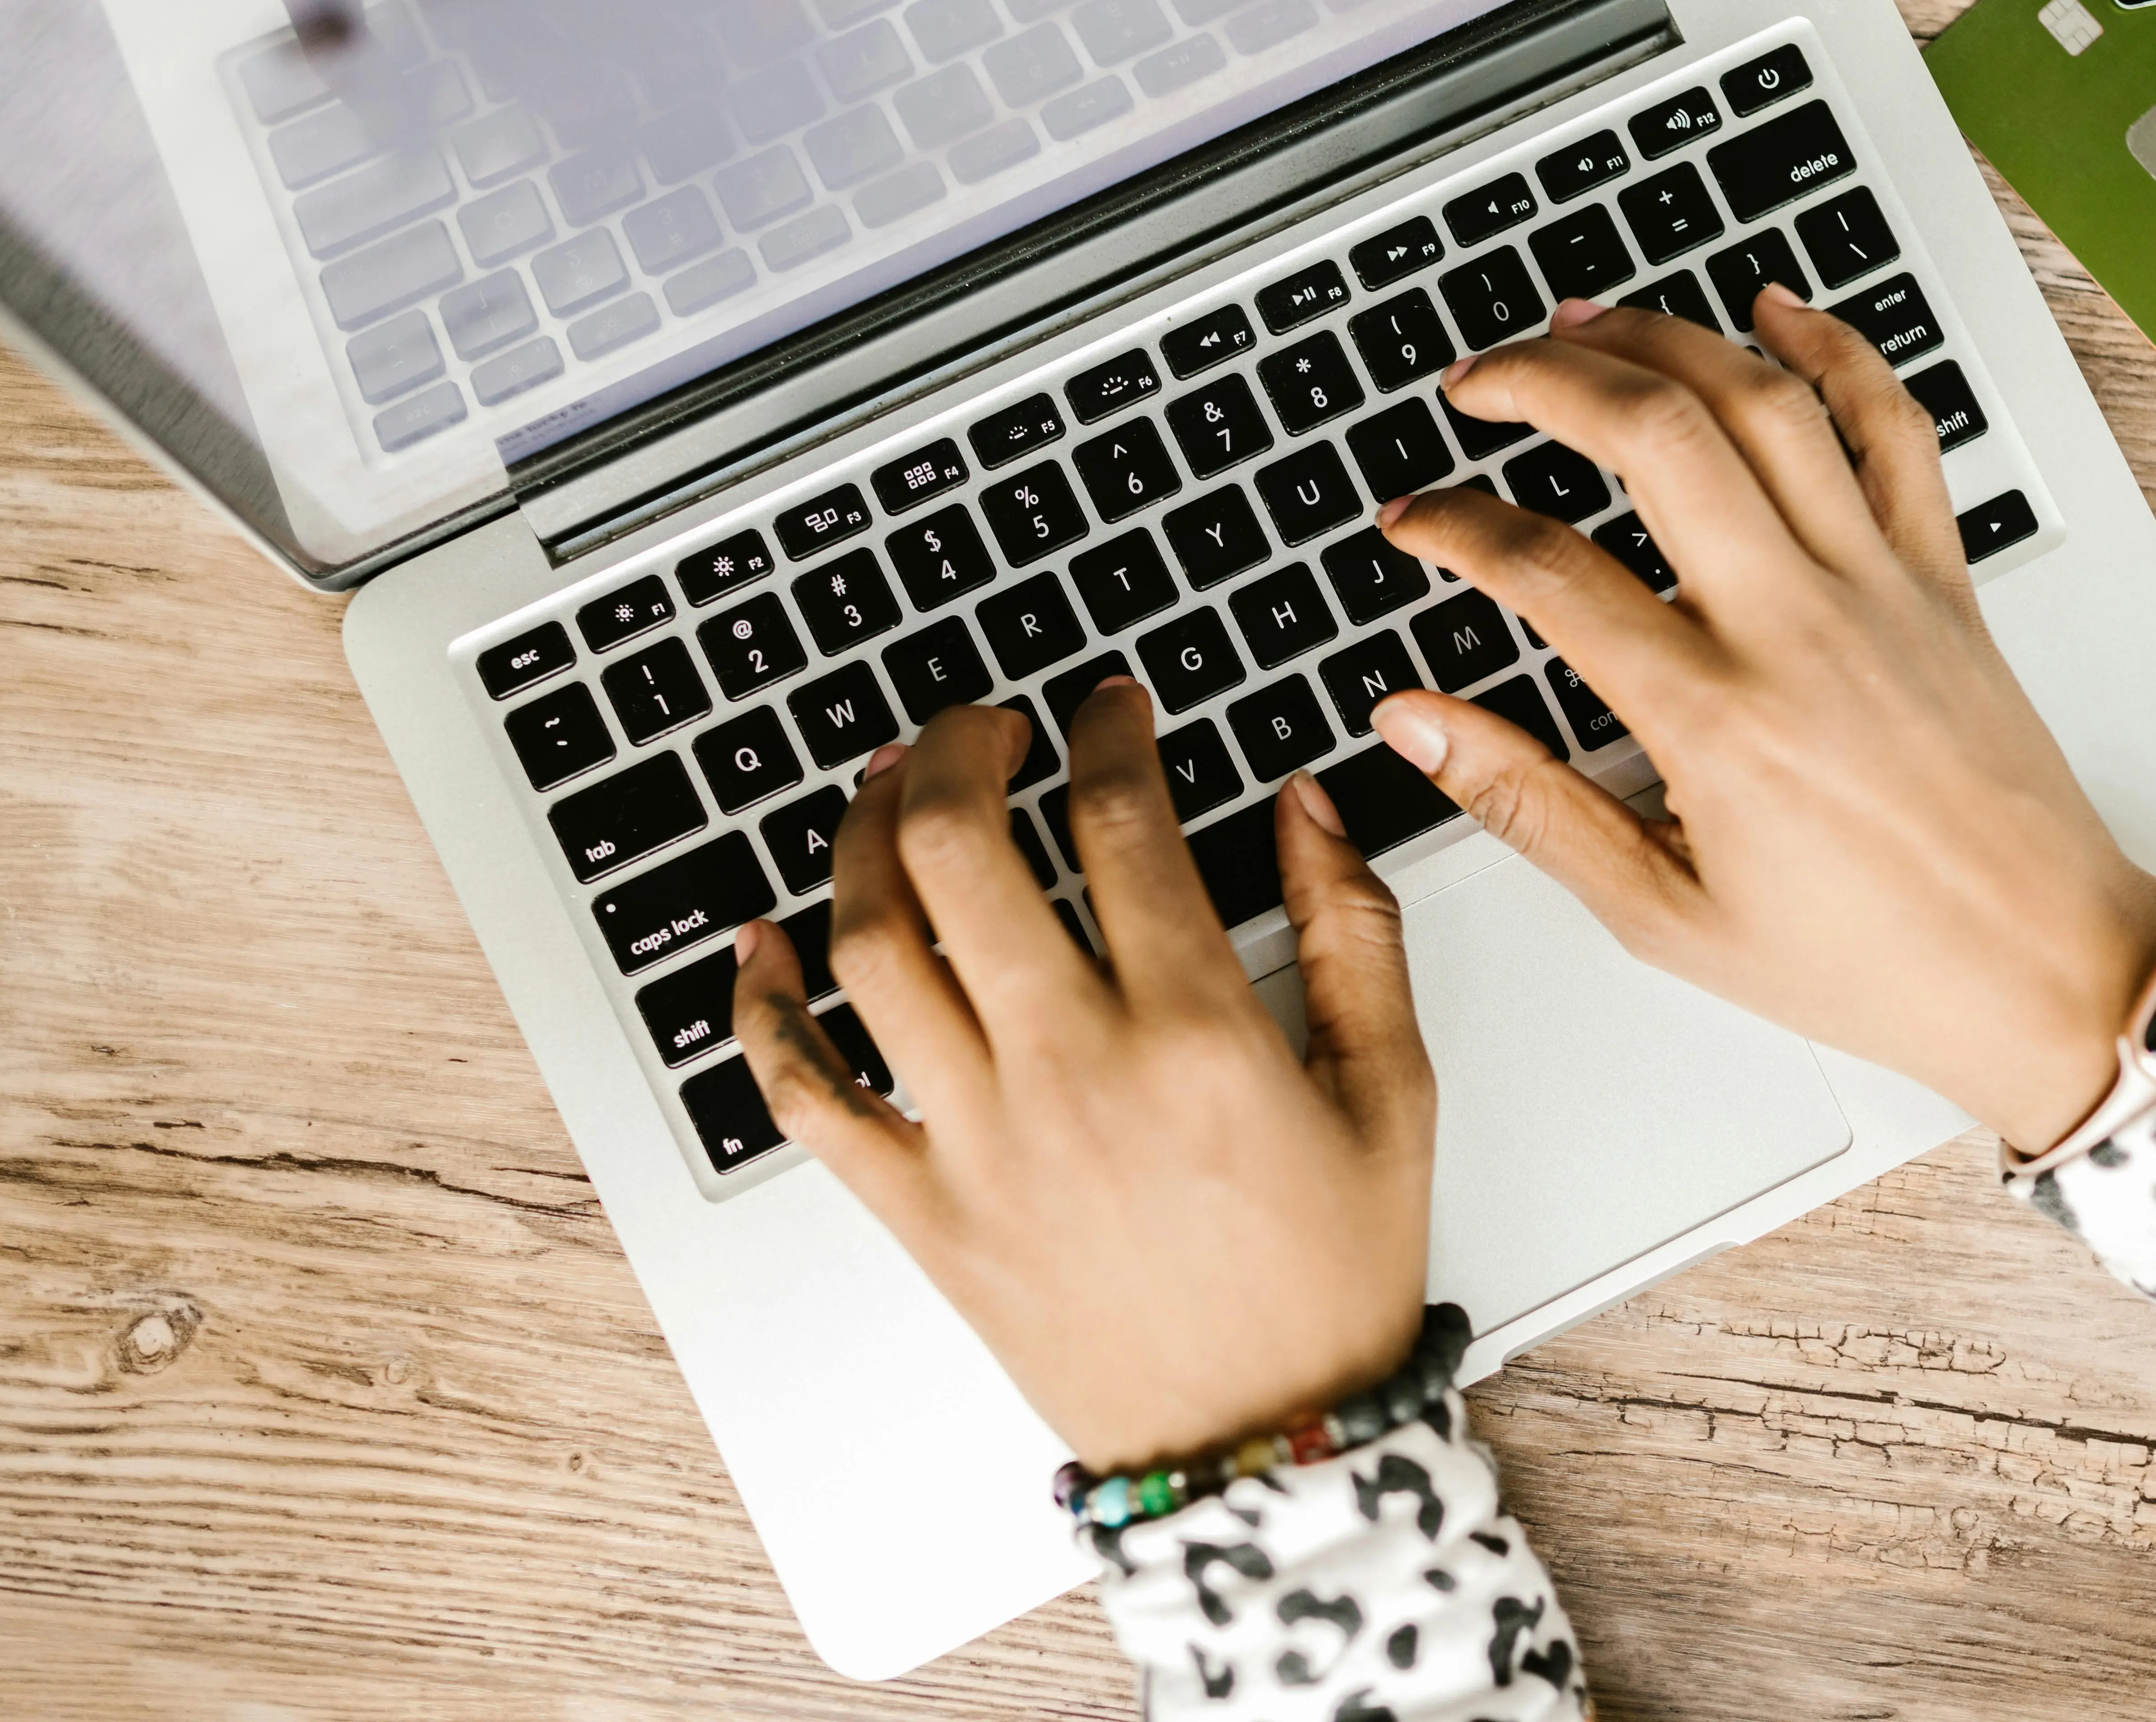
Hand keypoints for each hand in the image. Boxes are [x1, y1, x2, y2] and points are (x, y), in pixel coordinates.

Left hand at [727, 685, 1435, 1470]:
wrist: (1263, 1447)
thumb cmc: (1328, 1278)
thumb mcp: (1394, 1094)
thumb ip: (1351, 931)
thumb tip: (1303, 803)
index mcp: (1193, 1033)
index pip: (1121, 820)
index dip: (1108, 732)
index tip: (1109, 709)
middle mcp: (1068, 1072)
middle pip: (961, 851)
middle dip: (962, 749)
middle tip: (986, 726)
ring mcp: (977, 1143)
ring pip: (870, 944)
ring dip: (864, 839)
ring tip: (892, 790)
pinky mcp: (921, 1213)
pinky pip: (806, 1097)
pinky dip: (763, 1010)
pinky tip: (761, 942)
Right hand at [1365, 288, 2155, 1156]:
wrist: (2044, 972)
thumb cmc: (1867, 962)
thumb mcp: (1663, 916)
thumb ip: (1527, 803)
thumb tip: (1414, 723)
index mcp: (1715, 720)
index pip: (1546, 574)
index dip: (1455, 528)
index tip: (1415, 520)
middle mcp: (1797, 627)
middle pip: (1656, 435)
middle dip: (1544, 379)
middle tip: (1479, 382)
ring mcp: (1879, 588)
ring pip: (1764, 402)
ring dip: (1664, 339)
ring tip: (1585, 322)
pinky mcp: (1942, 579)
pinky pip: (1895, 428)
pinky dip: (1836, 350)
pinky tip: (1775, 312)